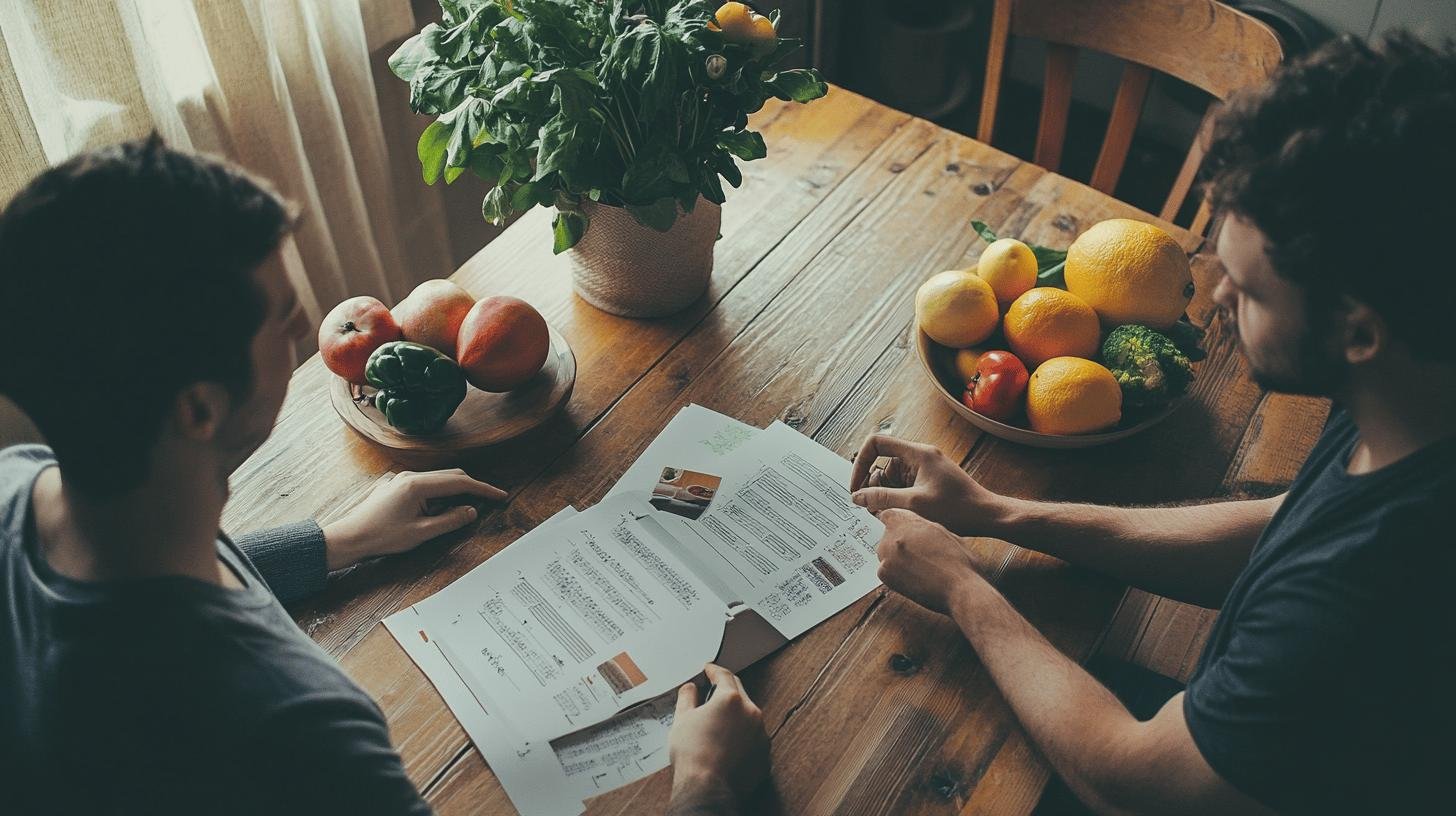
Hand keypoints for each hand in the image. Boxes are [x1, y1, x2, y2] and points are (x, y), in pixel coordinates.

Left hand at [321, 469, 506, 569]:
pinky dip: (439, 496)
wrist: (350, 538)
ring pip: (438, 481)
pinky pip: (426, 486)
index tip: (499, 495)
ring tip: (458, 514)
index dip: (482, 489)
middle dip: (471, 488)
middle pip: (451, 476)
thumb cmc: (381, 537)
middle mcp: (410, 476)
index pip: (459, 482)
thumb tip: (470, 511)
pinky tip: (437, 511)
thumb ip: (449, 521)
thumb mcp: (421, 533)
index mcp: (417, 485)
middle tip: (487, 502)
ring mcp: (402, 479)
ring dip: (453, 494)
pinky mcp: (397, 486)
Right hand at [668, 664, 768, 812]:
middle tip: (712, 694)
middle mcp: (751, 713)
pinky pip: (754, 737)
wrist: (707, 790)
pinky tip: (728, 745)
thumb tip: (690, 688)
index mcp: (731, 700)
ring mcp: (760, 734)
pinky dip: (743, 736)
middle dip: (726, 690)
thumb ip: (687, 698)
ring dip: (736, 715)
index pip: (724, 675)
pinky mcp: (764, 753)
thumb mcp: (682, 720)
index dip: (714, 670)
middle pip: (739, 692)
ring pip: (748, 715)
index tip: (709, 670)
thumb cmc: (693, 756)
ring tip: (717, 727)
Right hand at [849, 434, 1005, 535]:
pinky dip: (895, 500)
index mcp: (918, 454)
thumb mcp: (914, 505)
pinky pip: (903, 487)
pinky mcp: (928, 483)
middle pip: (882, 463)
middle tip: (869, 508)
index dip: (861, 462)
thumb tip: (857, 497)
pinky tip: (898, 516)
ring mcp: (924, 470)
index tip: (857, 486)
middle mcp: (920, 457)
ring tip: (885, 515)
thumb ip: (882, 499)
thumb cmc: (958, 508)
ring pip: (891, 478)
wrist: (987, 516)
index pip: (877, 443)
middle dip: (872, 485)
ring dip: (883, 495)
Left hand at [875, 508, 985, 614]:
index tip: (906, 532)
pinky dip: (897, 576)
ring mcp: (886, 555)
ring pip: (886, 554)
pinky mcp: (884, 574)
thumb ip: (926, 528)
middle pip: (888, 536)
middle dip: (900, 543)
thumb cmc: (960, 560)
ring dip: (898, 560)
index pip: (889, 515)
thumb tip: (921, 530)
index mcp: (908, 520)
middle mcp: (893, 535)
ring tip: (921, 569)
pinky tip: (916, 580)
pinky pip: (886, 572)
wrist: (959, 587)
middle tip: (919, 555)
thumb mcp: (946, 533)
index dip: (898, 523)